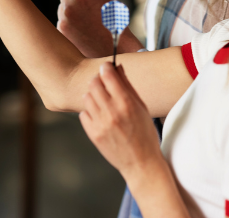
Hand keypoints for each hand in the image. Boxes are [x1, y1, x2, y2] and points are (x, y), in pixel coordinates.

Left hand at [57, 0, 142, 57]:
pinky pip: (61, 18)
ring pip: (62, 5)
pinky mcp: (61, 31)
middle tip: (88, 4)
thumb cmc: (114, 21)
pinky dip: (69, 20)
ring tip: (87, 18)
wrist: (114, 49)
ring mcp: (63, 21)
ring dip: (71, 7)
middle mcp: (69, 7)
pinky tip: (82, 27)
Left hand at [79, 62, 163, 180]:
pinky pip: (83, 114)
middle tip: (103, 82)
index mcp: (126, 103)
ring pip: (87, 97)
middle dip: (98, 79)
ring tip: (101, 100)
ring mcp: (100, 124)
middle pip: (94, 84)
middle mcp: (112, 112)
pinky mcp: (93, 134)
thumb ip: (128, 86)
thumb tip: (118, 69)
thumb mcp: (142, 107)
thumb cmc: (145, 134)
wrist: (141, 162)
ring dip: (93, 95)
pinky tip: (99, 114)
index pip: (108, 76)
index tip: (106, 66)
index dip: (106, 67)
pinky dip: (90, 111)